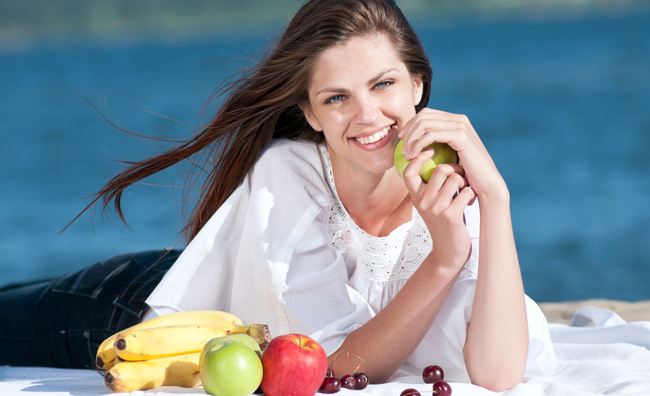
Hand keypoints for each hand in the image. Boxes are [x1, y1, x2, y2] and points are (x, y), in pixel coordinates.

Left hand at [398, 108, 506, 197]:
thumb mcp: (449, 156)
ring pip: (424, 124)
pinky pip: (430, 135)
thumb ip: (437, 145)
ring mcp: (461, 125)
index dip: (410, 125)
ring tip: (407, 155)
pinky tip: (414, 156)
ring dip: (411, 139)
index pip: (426, 114)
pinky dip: (418, 144)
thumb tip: (413, 140)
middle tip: (402, 149)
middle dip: (408, 131)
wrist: (486, 184)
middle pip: (423, 116)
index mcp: (456, 121)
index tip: (401, 140)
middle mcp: (459, 119)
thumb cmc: (466, 175)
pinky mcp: (461, 136)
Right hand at [402, 151, 474, 269]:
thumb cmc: (443, 223)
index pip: (408, 172)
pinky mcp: (450, 215)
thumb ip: (431, 186)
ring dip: (465, 183)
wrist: (448, 252)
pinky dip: (471, 195)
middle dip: (455, 170)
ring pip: (455, 178)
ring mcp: (436, 208)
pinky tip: (469, 203)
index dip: (418, 158)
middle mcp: (422, 201)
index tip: (431, 151)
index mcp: (415, 197)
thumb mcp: (431, 204)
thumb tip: (439, 158)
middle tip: (460, 179)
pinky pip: (466, 192)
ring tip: (465, 192)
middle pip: (440, 169)